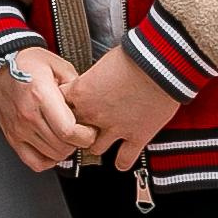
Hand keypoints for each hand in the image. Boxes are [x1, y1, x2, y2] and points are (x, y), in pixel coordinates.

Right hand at [0, 46, 93, 172]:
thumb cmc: (26, 63)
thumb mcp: (57, 64)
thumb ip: (76, 84)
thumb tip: (89, 102)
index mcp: (41, 95)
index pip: (68, 131)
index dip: (85, 136)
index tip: (90, 130)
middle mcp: (28, 115)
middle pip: (62, 146)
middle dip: (78, 143)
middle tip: (81, 132)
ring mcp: (18, 129)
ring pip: (51, 156)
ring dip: (65, 150)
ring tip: (67, 137)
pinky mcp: (12, 137)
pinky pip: (34, 162)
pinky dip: (48, 160)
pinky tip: (53, 148)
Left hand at [65, 41, 180, 164]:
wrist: (160, 62)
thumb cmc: (134, 55)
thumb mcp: (103, 62)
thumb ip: (92, 79)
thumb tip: (93, 82)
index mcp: (81, 92)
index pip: (57, 107)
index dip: (62, 108)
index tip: (66, 108)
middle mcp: (94, 113)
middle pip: (72, 131)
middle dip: (76, 129)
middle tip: (82, 125)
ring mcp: (115, 128)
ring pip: (94, 149)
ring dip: (96, 144)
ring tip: (100, 140)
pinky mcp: (137, 136)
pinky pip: (124, 159)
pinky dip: (122, 161)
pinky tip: (120, 161)